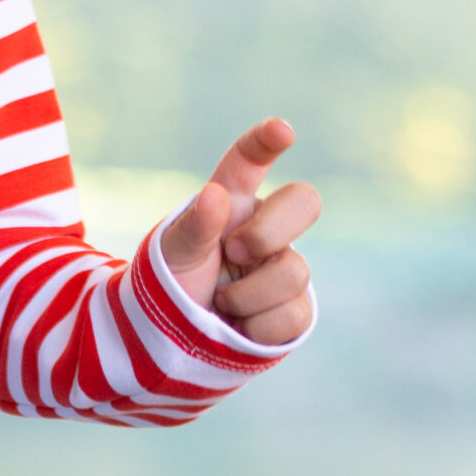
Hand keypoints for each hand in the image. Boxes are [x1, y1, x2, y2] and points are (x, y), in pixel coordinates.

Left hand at [158, 119, 319, 347]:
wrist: (172, 344)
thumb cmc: (170, 289)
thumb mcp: (170, 257)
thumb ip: (193, 227)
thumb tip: (217, 197)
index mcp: (231, 203)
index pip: (249, 161)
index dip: (265, 141)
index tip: (282, 131)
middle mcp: (265, 229)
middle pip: (305, 201)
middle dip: (269, 231)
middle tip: (233, 253)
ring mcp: (284, 268)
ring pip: (295, 272)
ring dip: (247, 296)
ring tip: (219, 303)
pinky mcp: (295, 310)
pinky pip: (294, 315)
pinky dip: (258, 328)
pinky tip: (237, 327)